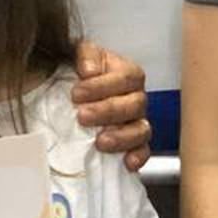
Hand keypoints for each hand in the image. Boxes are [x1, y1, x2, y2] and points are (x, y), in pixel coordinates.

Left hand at [72, 41, 151, 170]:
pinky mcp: (134, 144)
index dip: (101, 86)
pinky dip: (138, 156)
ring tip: (100, 142)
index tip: (76, 93)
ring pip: (141, 130)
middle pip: (134, 105)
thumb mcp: (80, 56)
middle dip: (107, 111)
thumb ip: (86, 55)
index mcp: (128, 73)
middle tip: (83, 116)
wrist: (74, 96)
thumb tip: (89, 70)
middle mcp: (137, 97)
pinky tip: (127, 162)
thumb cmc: (81, 75)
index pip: (125, 77)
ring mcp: (137, 121)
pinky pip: (143, 151)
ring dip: (121, 137)